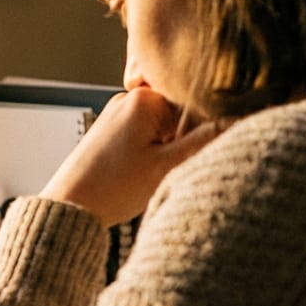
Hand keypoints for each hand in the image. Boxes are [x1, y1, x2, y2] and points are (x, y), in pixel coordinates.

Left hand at [39, 88, 220, 226]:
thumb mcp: (166, 166)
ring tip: (151, 173)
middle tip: (173, 167)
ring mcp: (117, 114)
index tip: (200, 151)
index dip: (205, 128)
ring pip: (162, 127)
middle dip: (184, 140)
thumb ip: (205, 140)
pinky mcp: (110, 132)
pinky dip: (151, 153)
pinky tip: (140, 173)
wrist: (68, 207)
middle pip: (179, 114)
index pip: (196, 103)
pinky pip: (144, 136)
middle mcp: (129, 99)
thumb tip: (237, 119)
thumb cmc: (112, 188)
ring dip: (168, 149)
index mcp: (145, 99)